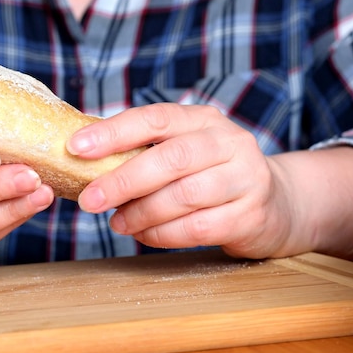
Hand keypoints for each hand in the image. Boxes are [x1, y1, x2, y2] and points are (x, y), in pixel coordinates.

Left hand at [67, 103, 299, 258]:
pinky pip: (198, 227)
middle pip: (170, 158)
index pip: (155, 118)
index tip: (76, 147)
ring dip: (142, 213)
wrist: (276, 203)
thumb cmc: (212, 175)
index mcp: (203, 120)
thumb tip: (85, 163)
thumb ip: (146, 152)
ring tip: (117, 223)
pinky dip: (163, 234)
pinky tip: (144, 235)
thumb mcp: (186, 151)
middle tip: (90, 200)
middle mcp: (228, 142)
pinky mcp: (251, 214)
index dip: (114, 132)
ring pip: (184, 195)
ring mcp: (245, 177)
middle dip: (123, 181)